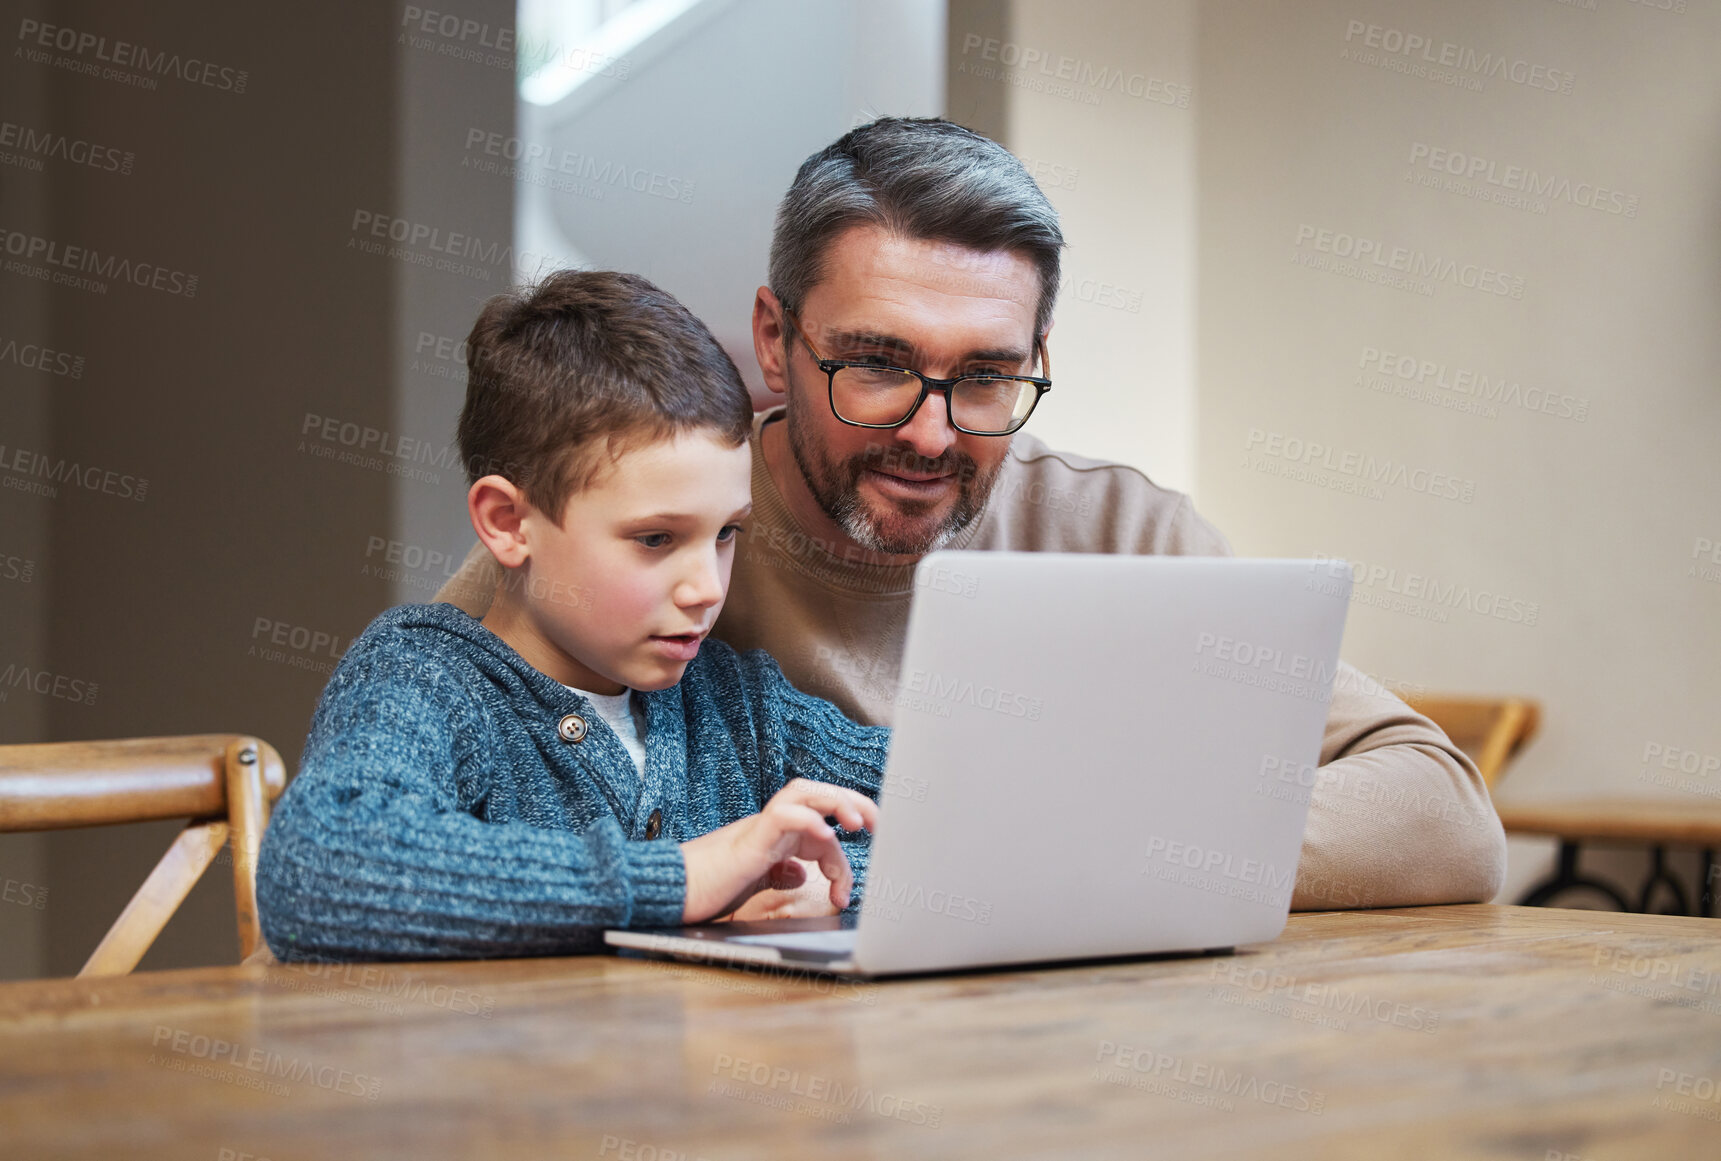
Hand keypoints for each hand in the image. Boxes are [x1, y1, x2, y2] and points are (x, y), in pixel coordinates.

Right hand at [680, 779, 877, 923]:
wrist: (669, 893)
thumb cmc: (706, 889)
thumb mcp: (752, 886)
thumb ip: (777, 875)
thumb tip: (799, 873)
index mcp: (773, 837)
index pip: (819, 830)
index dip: (841, 857)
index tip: (848, 889)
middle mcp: (768, 826)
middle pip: (815, 795)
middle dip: (851, 803)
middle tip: (877, 824)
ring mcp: (758, 829)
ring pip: (802, 794)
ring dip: (835, 802)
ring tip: (858, 822)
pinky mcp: (748, 841)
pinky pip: (783, 817)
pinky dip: (808, 821)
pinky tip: (827, 836)